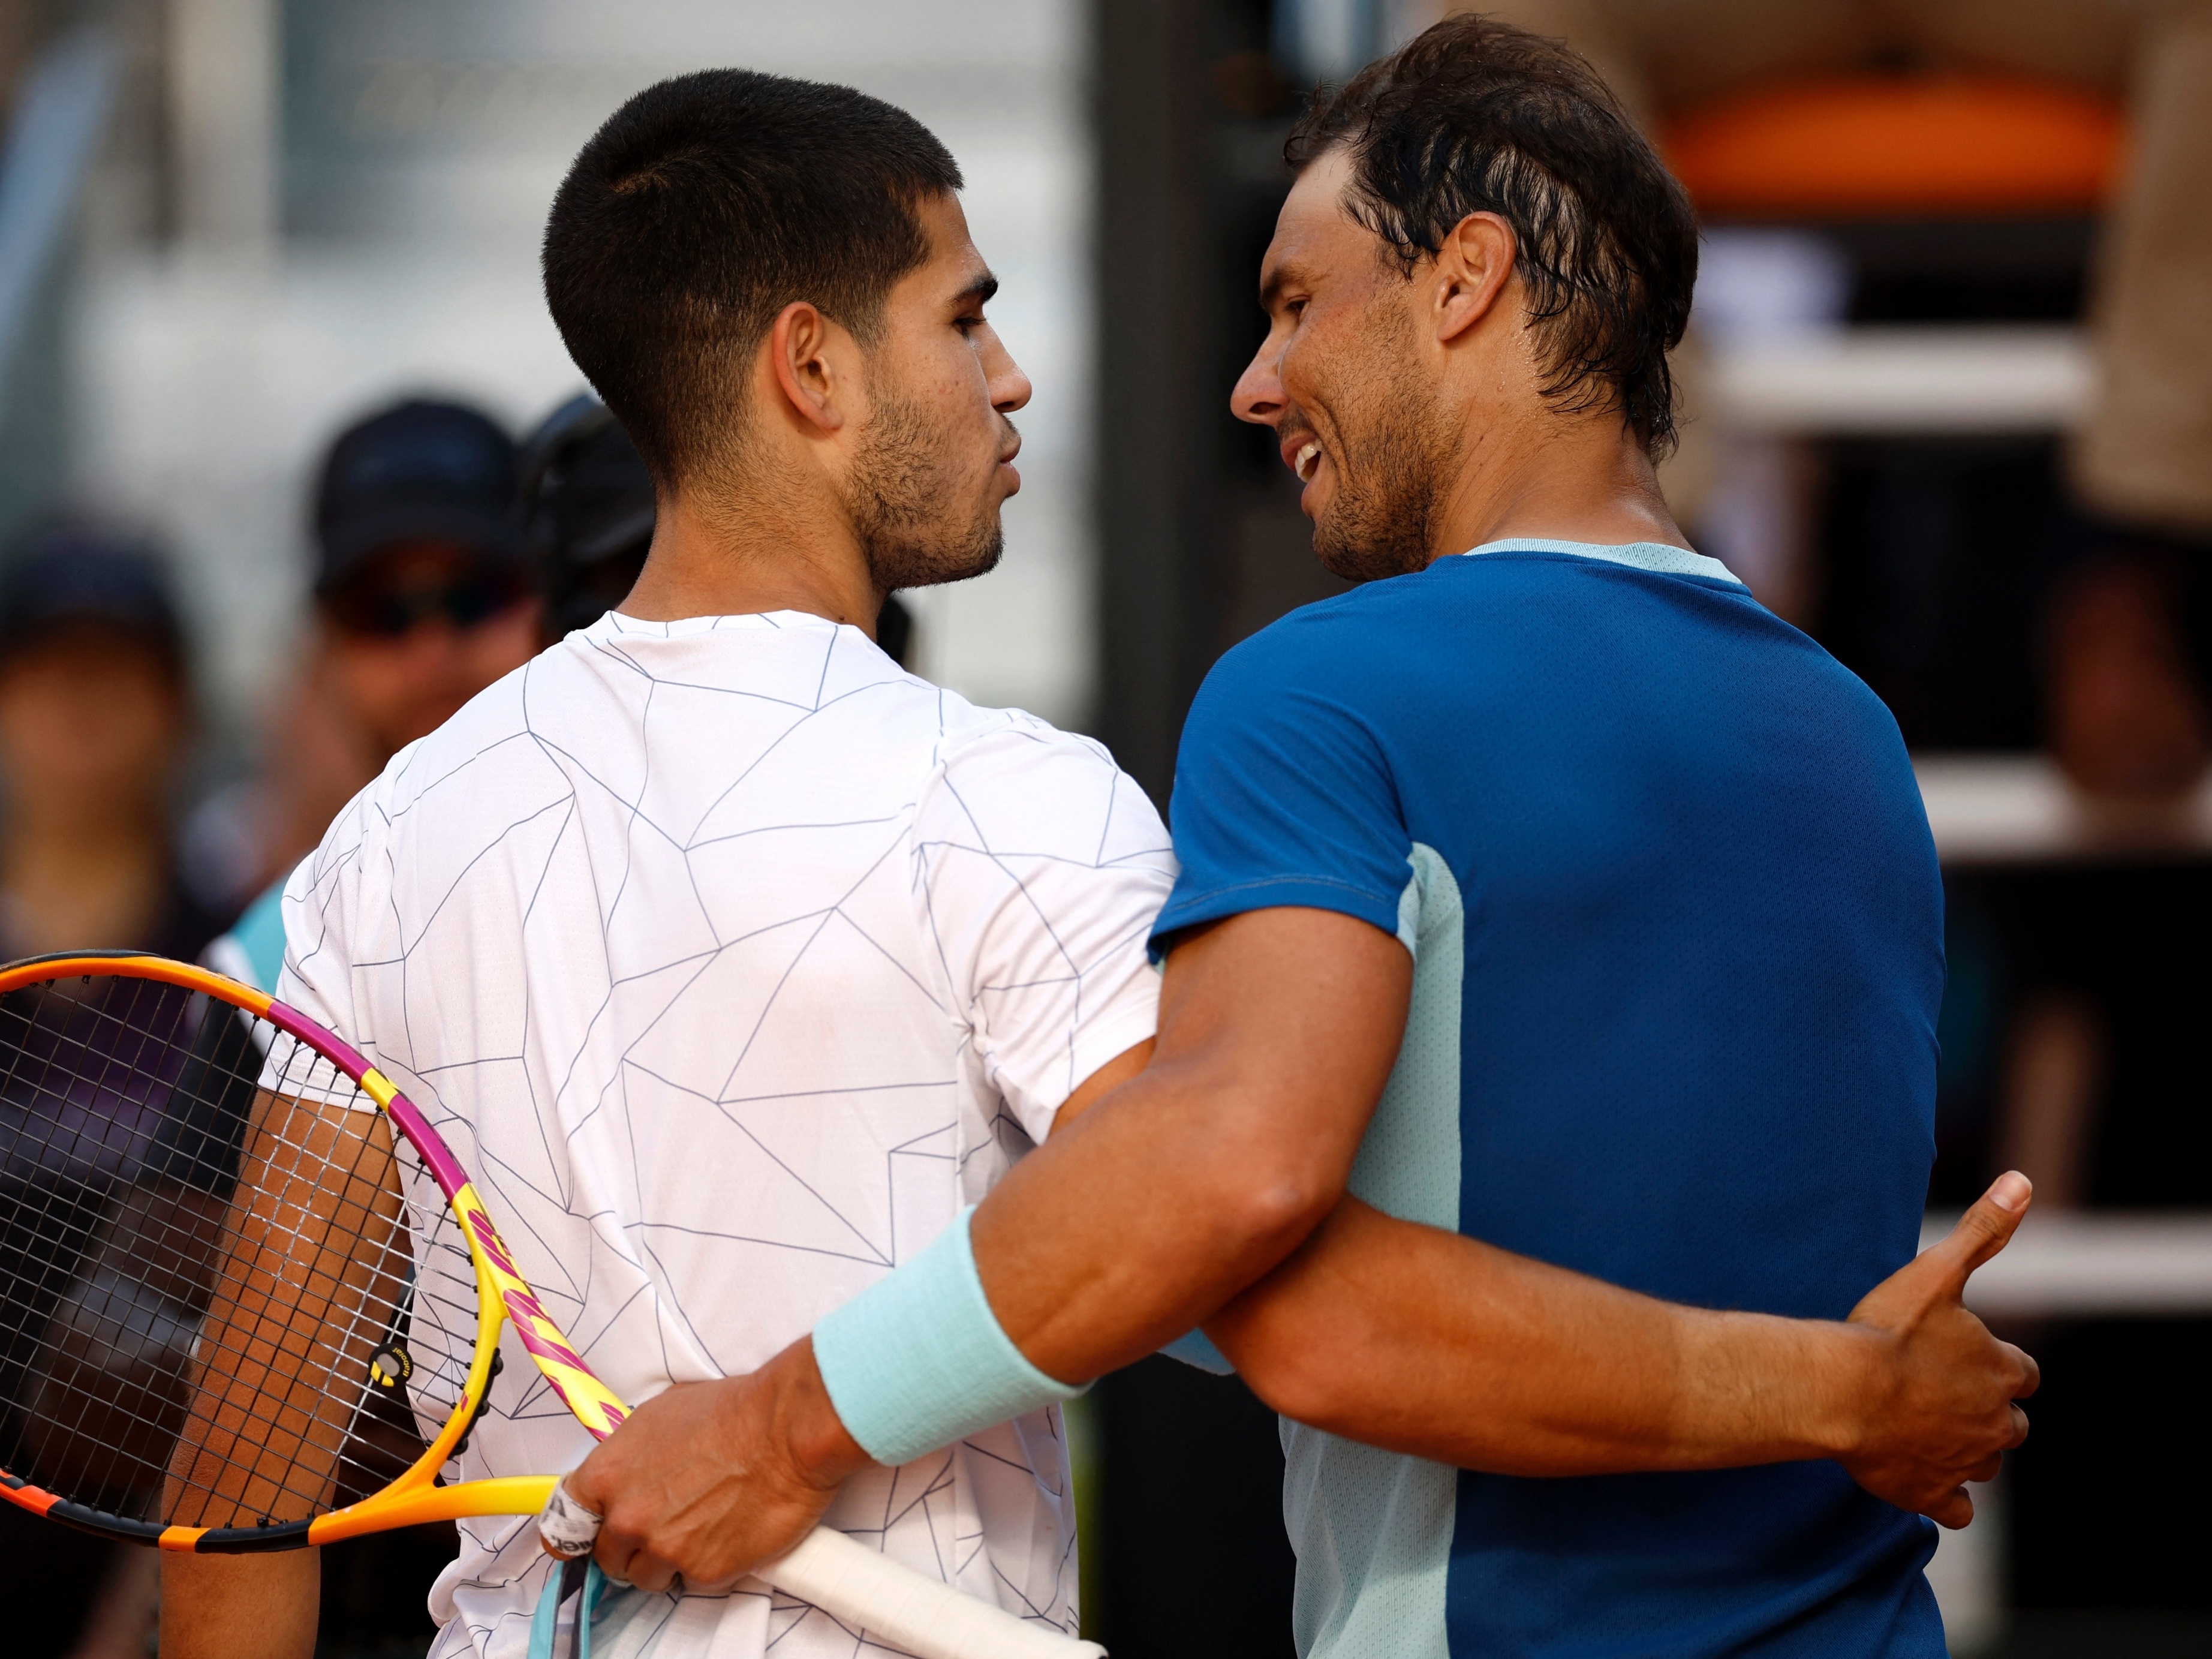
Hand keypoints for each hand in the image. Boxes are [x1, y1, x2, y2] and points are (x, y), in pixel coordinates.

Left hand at [561, 1336, 871, 1592]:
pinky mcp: (704, 1571)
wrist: (786, 1429)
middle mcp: (627, 1517)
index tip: (590, 1537)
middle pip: (608, 1557)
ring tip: (701, 1526)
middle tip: (664, 1523)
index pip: (564, 1525)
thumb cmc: (733, 1410)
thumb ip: (629, 1454)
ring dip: (667, 1559)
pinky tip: (727, 1530)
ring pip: (647, 1576)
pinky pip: (693, 1579)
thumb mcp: (660, 1415)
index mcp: (607, 1474)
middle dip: (631, 1545)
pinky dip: (707, 1562)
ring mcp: (664, 1549)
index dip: (581, 1532)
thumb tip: (626, 1472)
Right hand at [1835, 1172, 2040, 1527]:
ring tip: (1926, 1430)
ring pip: (1986, 1464)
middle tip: (1940, 1394)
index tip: (1970, 1358)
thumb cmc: (1887, 1330)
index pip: (2024, 1373)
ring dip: (1967, 1450)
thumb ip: (1983, 1230)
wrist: (1841, 1391)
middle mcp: (1995, 1421)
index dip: (2000, 1366)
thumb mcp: (1937, 1271)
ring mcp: (1965, 1462)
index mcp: (2001, 1370)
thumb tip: (2023, 1181)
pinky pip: (1957, 1511)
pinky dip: (1947, 1501)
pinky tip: (1923, 1481)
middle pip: (2011, 1423)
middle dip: (1986, 1411)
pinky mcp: (1931, 1494)